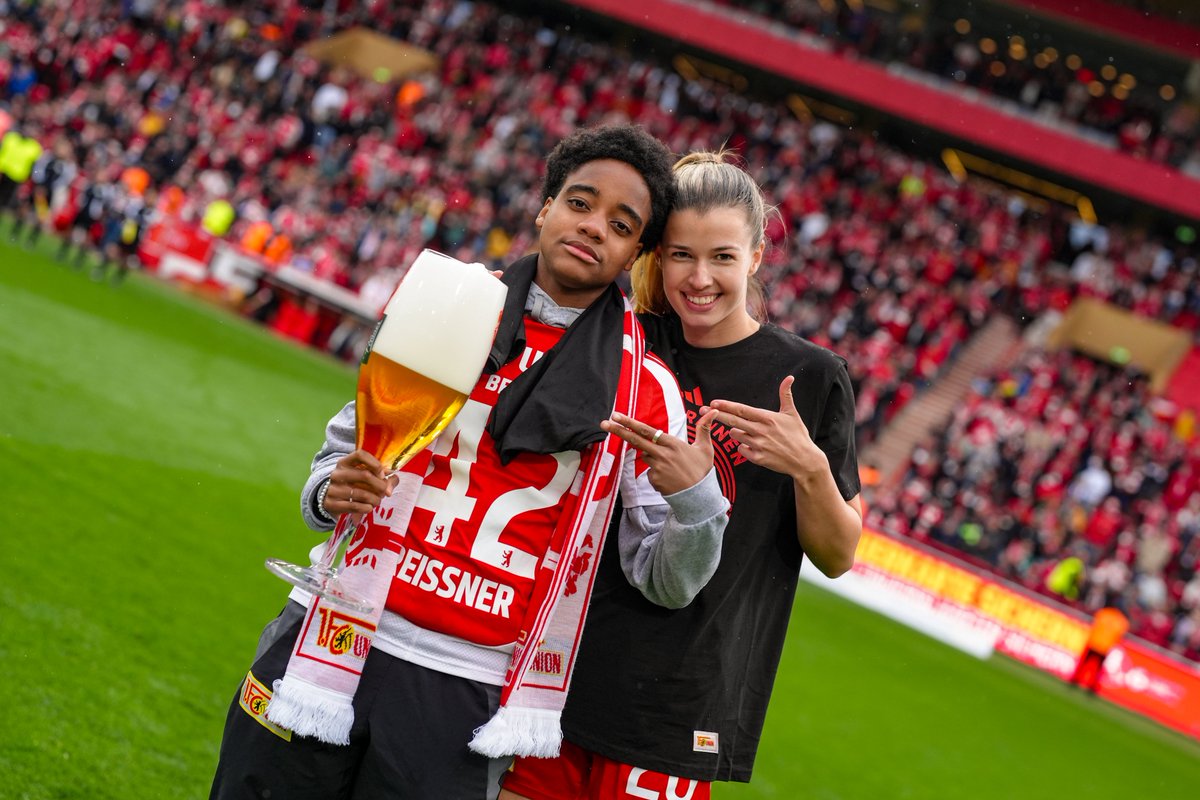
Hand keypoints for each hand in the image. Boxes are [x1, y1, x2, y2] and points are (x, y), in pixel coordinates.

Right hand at [322, 449, 393, 515]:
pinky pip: (355, 506)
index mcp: (345, 462)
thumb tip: (389, 490)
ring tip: (378, 501)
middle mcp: (337, 474)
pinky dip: (367, 508)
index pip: (360, 454)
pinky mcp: (332, 504)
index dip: (375, 463)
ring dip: (375, 499)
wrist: (330, 499)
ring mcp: (333, 489)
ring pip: (362, 494)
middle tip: (384, 492)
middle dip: (380, 485)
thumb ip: (383, 477)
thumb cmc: (354, 485)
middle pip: (365, 475)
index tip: (382, 474)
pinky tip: (369, 507)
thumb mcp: (365, 476)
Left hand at [601, 408, 719, 495]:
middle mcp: (663, 454)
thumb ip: (705, 428)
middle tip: (604, 423)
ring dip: (653, 457)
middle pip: (636, 440)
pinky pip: (650, 472)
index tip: (617, 416)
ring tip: (671, 466)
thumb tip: (714, 411)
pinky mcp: (654, 480)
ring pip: (646, 457)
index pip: (648, 430)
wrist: (700, 497)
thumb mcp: (705, 448)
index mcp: (673, 444)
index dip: (631, 423)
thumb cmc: (702, 471)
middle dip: (619, 430)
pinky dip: (657, 473)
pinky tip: (669, 478)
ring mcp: (657, 468)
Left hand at [704, 376, 828, 479]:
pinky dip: (744, 447)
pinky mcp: (757, 458)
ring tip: (753, 434)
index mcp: (767, 418)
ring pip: (736, 435)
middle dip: (717, 415)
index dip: (726, 406)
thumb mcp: (792, 414)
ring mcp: (758, 445)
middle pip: (732, 421)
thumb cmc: (798, 435)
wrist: (804, 460)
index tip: (713, 402)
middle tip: (702, 410)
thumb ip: (786, 395)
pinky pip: (741, 449)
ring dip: (737, 432)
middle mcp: (760, 431)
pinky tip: (755, 446)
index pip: (742, 410)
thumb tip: (789, 377)